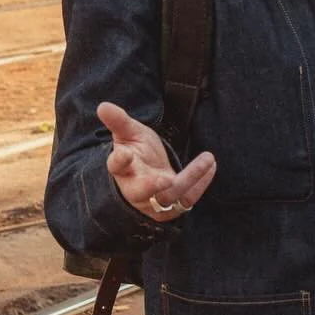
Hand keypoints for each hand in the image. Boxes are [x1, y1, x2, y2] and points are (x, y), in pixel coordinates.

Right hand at [97, 101, 216, 222]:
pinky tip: (211, 165)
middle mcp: (135, 189)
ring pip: (171, 195)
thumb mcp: (129, 135)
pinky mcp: (172, 209)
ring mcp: (154, 202)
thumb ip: (119, 122)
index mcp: (122, 170)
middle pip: (141, 191)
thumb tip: (103, 106)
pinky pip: (188, 200)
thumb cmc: (137, 154)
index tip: (124, 153)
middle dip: (152, 186)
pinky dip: (201, 184)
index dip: (120, 161)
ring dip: (191, 178)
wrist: (147, 177)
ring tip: (207, 158)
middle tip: (166, 179)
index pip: (117, 166)